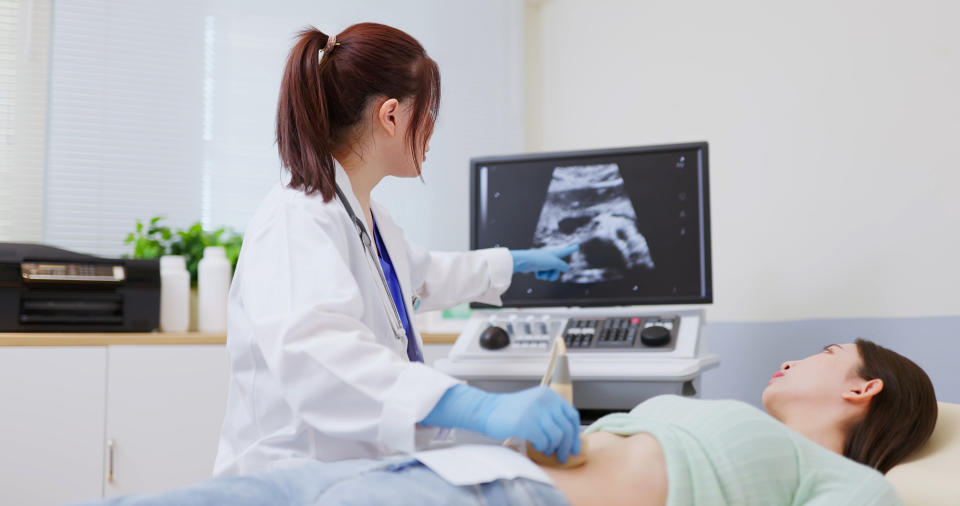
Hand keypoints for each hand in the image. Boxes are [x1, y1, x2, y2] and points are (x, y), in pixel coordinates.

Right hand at [420, 384, 580, 461]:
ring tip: (546, 450)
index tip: (574, 447)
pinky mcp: (526, 422)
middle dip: (567, 446)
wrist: (487, 410)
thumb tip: (569, 436)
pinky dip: (542, 447)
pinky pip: (544, 440)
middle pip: (566, 427)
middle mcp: (545, 400)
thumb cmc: (510, 411)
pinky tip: (537, 446)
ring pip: (557, 436)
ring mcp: (535, 410)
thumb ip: (551, 414)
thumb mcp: (535, 405)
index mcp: (549, 395)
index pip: (571, 415)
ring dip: (553, 447)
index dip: (575, 434)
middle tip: (563, 455)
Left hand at [510, 244, 578, 280]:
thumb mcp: (554, 263)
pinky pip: (543, 275)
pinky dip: (540, 275)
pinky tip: (536, 272)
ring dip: (547, 276)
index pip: (566, 251)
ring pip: (550, 273)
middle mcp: (550, 257)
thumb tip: (567, 268)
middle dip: (554, 275)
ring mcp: (544, 262)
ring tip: (541, 272)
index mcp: (555, 253)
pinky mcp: (538, 267)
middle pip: (558, 269)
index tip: (577, 245)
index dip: (571, 249)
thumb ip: (563, 266)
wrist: (524, 261)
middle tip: (550, 276)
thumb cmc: (539, 260)